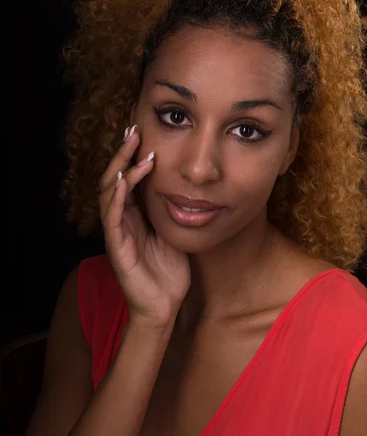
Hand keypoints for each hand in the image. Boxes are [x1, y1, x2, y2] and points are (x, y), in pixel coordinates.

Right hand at [98, 125, 190, 327]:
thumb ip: (172, 209)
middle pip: (115, 179)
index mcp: (135, 215)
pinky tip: (124, 180)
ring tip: (132, 148)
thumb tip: (188, 184)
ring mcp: (117, 233)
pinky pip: (113, 218)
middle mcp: (122, 220)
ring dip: (120, 169)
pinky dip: (117, 197)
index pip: (128, 179)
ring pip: (109, 193)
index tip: (144, 133)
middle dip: (123, 154)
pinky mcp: (117, 248)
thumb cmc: (170, 270)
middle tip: (134, 130)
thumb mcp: (174, 231)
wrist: (164, 305)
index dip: (133, 156)